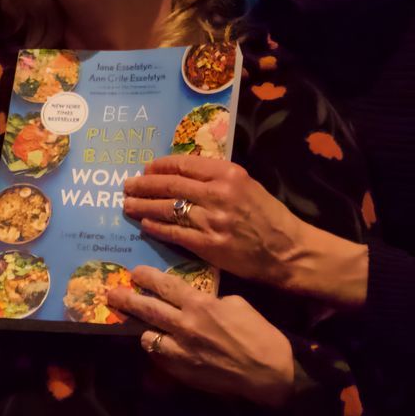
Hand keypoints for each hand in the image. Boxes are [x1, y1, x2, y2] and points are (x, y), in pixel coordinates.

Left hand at [107, 266, 295, 408]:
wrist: (268, 371)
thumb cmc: (258, 333)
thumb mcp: (236, 304)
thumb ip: (210, 300)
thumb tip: (196, 301)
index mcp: (201, 304)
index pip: (166, 286)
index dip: (147, 277)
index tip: (134, 272)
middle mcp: (185, 326)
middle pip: (148, 309)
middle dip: (127, 299)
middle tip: (112, 292)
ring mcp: (181, 352)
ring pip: (147, 336)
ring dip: (143, 328)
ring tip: (137, 323)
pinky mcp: (182, 372)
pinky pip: (160, 357)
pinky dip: (158, 349)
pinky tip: (159, 346)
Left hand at [123, 155, 310, 288]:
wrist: (287, 250)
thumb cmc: (270, 217)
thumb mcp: (248, 185)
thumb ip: (218, 178)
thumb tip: (185, 174)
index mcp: (229, 174)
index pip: (185, 165)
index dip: (160, 166)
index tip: (146, 168)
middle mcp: (218, 194)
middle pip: (170, 185)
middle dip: (144, 185)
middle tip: (127, 185)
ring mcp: (212, 220)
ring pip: (167, 209)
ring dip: (143, 206)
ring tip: (128, 205)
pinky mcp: (208, 245)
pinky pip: (174, 233)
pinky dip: (156, 228)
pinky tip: (144, 224)